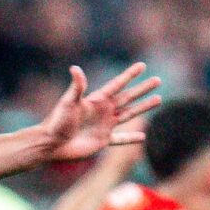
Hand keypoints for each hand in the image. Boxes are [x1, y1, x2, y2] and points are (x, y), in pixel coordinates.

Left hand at [34, 63, 161, 161]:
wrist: (50, 144)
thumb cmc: (57, 122)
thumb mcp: (68, 102)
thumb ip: (77, 86)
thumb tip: (75, 68)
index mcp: (96, 100)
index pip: (117, 84)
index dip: (130, 75)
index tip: (142, 65)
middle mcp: (103, 111)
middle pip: (128, 97)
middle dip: (143, 88)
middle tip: (158, 80)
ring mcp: (104, 125)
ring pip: (129, 114)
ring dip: (143, 107)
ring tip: (158, 99)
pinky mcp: (102, 140)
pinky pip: (121, 139)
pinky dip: (131, 138)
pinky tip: (143, 136)